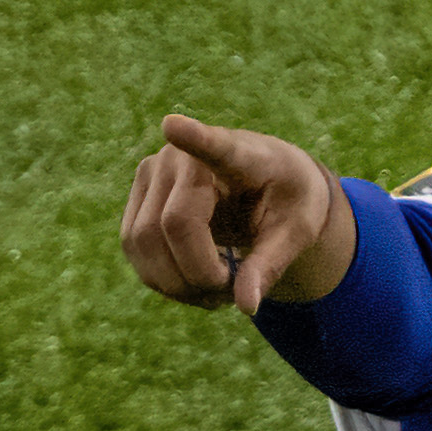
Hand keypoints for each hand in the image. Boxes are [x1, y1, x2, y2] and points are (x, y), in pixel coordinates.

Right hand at [120, 114, 352, 312]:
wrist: (268, 182)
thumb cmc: (288, 200)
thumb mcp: (297, 233)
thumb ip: (272, 264)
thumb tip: (246, 305)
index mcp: (239, 153)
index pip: (213, 145)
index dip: (192, 138)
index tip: (173, 125)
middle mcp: (182, 157)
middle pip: (170, 227)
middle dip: (197, 274)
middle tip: (232, 292)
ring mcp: (152, 173)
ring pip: (142, 242)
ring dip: (176, 283)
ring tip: (217, 291)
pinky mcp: (137, 198)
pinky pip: (134, 249)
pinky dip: (163, 279)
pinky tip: (194, 282)